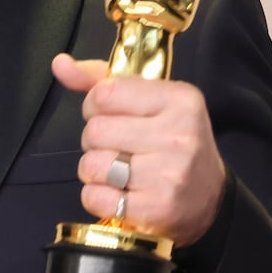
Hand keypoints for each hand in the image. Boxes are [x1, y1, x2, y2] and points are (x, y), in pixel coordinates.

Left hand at [51, 52, 226, 246]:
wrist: (211, 199)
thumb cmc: (174, 143)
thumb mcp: (152, 101)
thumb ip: (102, 80)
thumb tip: (60, 64)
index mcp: (178, 99)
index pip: (105, 93)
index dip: (95, 106)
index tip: (108, 116)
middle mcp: (178, 134)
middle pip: (95, 130)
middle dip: (94, 140)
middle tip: (114, 147)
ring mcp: (169, 174)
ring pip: (92, 164)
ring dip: (94, 170)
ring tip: (115, 171)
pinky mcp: (157, 208)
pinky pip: (95, 197)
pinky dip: (96, 197)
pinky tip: (116, 194)